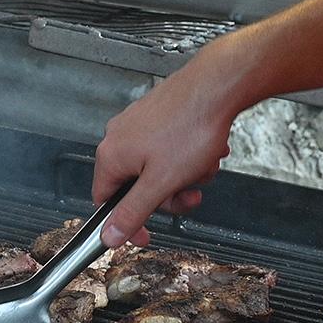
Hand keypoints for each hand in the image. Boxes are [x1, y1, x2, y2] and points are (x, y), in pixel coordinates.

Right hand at [91, 47, 243, 242]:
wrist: (217, 86)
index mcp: (111, 155)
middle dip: (167, 195)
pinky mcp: (158, 115)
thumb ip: (133, 212)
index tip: (144, 236)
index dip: (126, 223)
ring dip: (184, 175)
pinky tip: (206, 150)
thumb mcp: (161, 183)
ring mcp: (138, 123)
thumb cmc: (191, 127)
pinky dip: (188, 156)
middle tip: (190, 194)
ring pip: (157, 168)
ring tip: (203, 165)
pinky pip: (168, 149)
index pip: (105, 202)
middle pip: (136, 186)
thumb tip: (108, 236)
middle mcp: (119, 136)